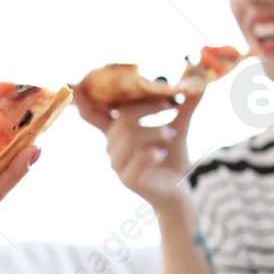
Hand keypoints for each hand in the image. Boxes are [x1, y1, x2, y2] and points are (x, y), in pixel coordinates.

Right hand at [73, 85, 202, 213]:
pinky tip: (161, 154)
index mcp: (118, 132)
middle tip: (171, 104)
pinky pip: (137, 160)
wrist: (179, 190)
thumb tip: (199, 84)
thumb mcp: (179, 128)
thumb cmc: (172, 158)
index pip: (95, 115)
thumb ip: (185, 107)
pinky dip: (152, 153)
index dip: (83, 101)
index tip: (74, 82)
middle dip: (146, 108)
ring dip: (154, 131)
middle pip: (121, 120)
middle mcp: (113, 147)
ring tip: (172, 134)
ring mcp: (119, 165)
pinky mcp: (129, 180)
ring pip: (129, 137)